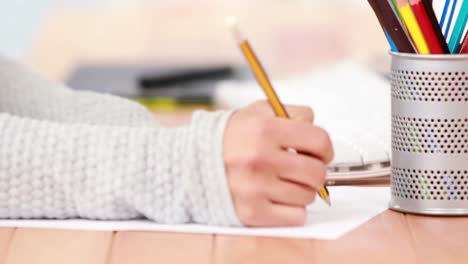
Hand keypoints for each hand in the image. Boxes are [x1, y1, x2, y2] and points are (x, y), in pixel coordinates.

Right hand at [224, 101, 333, 226]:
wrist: (192, 162)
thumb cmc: (229, 138)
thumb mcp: (257, 112)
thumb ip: (290, 113)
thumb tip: (315, 130)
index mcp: (264, 130)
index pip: (319, 141)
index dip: (324, 148)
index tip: (320, 152)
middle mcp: (260, 159)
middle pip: (317, 173)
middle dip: (315, 171)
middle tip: (303, 169)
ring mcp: (256, 188)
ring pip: (308, 196)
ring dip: (301, 190)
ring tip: (282, 181)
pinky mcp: (252, 212)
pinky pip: (296, 216)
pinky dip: (292, 209)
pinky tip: (276, 197)